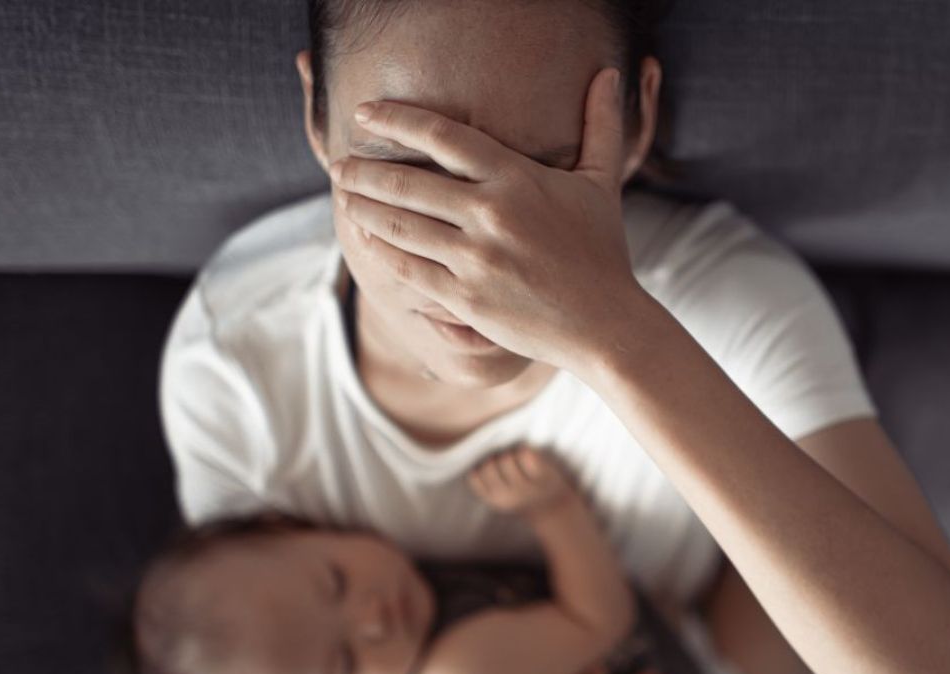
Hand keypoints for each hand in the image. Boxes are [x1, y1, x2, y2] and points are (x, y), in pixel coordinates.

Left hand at [328, 67, 648, 373]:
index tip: (366, 114)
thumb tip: (609, 73)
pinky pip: (408, 269)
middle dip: (364, 172)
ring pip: (400, 226)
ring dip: (363, 209)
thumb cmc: (602, 250)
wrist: (604, 323)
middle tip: (340, 165)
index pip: (443, 137)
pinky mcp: (465, 297)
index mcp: (517, 178)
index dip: (397, 120)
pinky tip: (366, 239)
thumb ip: (601, 126)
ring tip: (343, 199)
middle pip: (408, 183)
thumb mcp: (602, 183)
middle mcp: (491, 214)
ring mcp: (475, 259)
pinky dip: (381, 251)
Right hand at [467, 444, 573, 514]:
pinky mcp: (542, 477)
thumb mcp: (500, 493)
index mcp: (493, 499)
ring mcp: (525, 488)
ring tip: (518, 459)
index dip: (480, 465)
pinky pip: (525, 455)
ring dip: (512, 453)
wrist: (553, 507)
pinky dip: (527, 451)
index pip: (474, 475)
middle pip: (489, 465)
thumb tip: (477, 450)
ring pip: (507, 458)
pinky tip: (531, 457)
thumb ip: (488, 478)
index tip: (492, 465)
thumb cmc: (522, 493)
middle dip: (495, 457)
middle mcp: (507, 496)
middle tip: (506, 460)